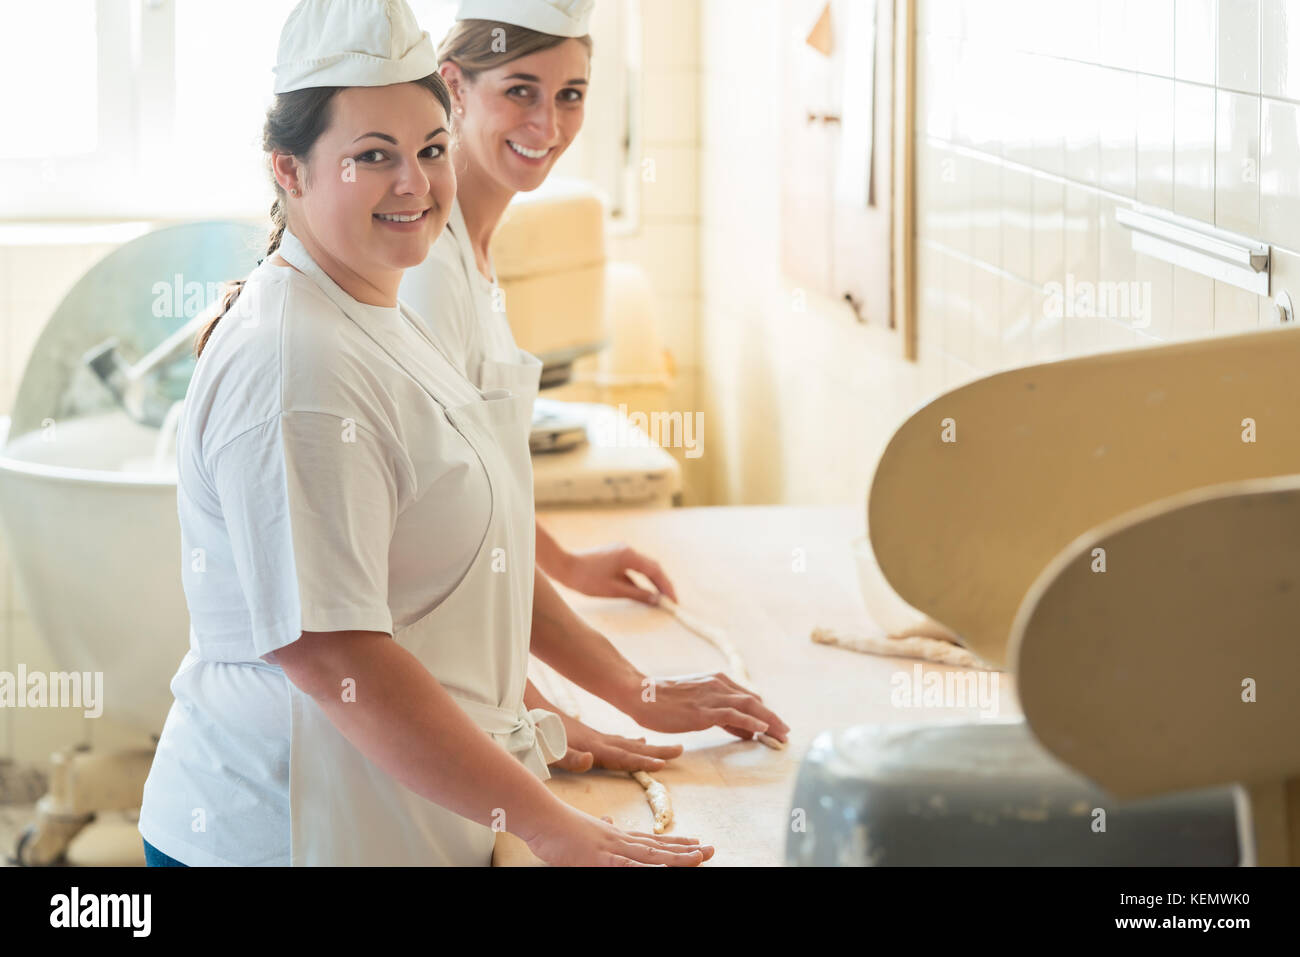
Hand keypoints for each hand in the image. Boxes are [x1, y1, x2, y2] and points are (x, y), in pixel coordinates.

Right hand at [521, 803, 712, 866]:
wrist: (541, 816)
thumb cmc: (557, 825)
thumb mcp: (584, 827)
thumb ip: (601, 828)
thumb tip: (609, 821)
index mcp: (616, 835)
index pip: (652, 840)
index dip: (676, 843)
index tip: (696, 843)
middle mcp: (619, 840)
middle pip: (659, 847)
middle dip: (686, 850)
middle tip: (711, 850)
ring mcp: (610, 849)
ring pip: (650, 855)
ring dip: (675, 858)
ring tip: (699, 858)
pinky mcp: (598, 858)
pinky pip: (626, 866)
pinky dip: (645, 868)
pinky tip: (662, 869)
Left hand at [549, 711, 684, 772]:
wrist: (530, 710)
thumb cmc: (538, 735)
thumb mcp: (549, 749)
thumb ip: (569, 757)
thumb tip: (590, 760)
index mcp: (592, 747)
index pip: (621, 756)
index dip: (641, 762)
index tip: (662, 764)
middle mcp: (599, 741)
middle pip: (633, 748)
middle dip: (656, 751)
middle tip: (680, 750)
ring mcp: (596, 738)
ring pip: (628, 744)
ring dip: (648, 748)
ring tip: (668, 750)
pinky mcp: (590, 737)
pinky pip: (618, 742)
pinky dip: (632, 743)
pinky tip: (639, 742)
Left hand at [559, 543, 677, 604]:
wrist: (562, 566)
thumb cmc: (585, 579)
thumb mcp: (613, 590)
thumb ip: (637, 594)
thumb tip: (656, 600)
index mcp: (629, 556)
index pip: (655, 571)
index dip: (666, 587)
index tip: (673, 601)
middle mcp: (627, 550)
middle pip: (652, 567)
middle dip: (662, 584)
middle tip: (671, 601)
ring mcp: (621, 552)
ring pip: (643, 568)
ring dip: (652, 582)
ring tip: (661, 599)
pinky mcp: (614, 557)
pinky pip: (632, 569)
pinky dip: (640, 580)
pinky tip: (643, 593)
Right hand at [625, 672, 790, 744]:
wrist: (640, 694)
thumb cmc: (664, 702)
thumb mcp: (697, 705)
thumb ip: (720, 714)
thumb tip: (745, 729)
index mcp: (716, 682)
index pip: (748, 697)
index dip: (765, 712)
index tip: (777, 726)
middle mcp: (718, 685)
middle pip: (754, 700)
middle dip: (773, 717)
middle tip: (786, 732)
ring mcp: (711, 696)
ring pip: (749, 706)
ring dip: (768, 721)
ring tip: (781, 734)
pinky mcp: (703, 710)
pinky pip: (733, 715)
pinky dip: (751, 721)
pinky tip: (761, 730)